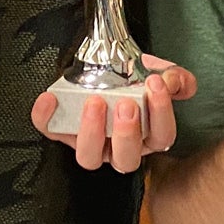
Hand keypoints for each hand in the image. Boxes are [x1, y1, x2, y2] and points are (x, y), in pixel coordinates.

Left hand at [30, 55, 198, 172]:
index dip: (161, 113)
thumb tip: (176, 82)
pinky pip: (52, 131)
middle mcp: (120, 147)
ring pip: (90, 158)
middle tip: (125, 104)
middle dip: (127, 133)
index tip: (155, 84)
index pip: (161, 136)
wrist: (104, 64)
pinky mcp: (63, 132)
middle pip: (126, 159)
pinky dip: (47, 117)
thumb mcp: (156, 71)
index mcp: (147, 136)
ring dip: (93, 132)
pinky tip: (50, 98)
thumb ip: (173, 77)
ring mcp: (91, 143)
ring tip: (95, 102)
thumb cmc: (131, 76)